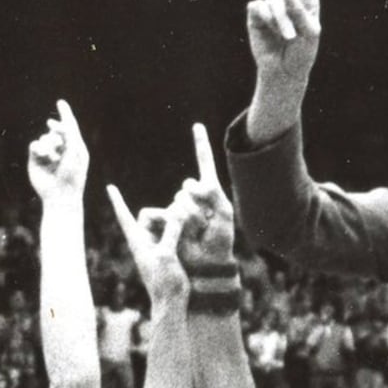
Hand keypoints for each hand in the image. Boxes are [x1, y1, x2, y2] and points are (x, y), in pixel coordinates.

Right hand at [27, 99, 88, 203]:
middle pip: (56, 130)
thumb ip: (68, 134)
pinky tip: (43, 156)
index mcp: (75, 148)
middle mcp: (62, 150)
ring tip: (53, 158)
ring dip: (49, 144)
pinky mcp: (36, 160)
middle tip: (52, 125)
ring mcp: (49, 154)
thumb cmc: (72, 175)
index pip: (70, 127)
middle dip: (56, 128)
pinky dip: (39, 148)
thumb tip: (54, 122)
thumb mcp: (74, 151)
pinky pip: (34, 145)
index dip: (65, 114)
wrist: (60, 195)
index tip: (61, 102)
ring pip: (44, 137)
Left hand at [106, 184, 187, 308]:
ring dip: (176, 222)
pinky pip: (174, 231)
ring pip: (165, 221)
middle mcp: (145, 240)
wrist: (172, 303)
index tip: (109, 186)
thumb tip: (177, 212)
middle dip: (165, 215)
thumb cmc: (165, 282)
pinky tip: (193, 232)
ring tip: (190, 230)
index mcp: (137, 241)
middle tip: (182, 223)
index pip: (124, 216)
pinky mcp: (169, 250)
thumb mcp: (167, 254)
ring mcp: (157, 245)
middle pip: (151, 214)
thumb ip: (171, 231)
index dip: (118, 200)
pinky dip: (182, 229)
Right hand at [173, 123, 237, 273]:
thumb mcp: (223, 213)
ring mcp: (178, 206)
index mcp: (209, 190)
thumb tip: (188, 184)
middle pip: (188, 188)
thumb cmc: (220, 239)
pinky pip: (164, 210)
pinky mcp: (168, 219)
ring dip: (191, 218)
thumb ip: (210, 193)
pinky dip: (172, 217)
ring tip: (198, 232)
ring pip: (179, 202)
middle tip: (207, 224)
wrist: (209, 261)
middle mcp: (192, 194)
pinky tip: (180, 230)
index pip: (204, 163)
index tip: (196, 125)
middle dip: (198, 206)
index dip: (200, 144)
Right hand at [245, 0, 321, 137]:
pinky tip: (269, 31)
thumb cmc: (302, 54)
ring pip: (273, 0)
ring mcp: (271, 6)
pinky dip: (266, 19)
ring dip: (280, 20)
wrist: (285, 72)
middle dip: (292, 8)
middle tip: (295, 31)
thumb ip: (301, 11)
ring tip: (286, 37)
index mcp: (308, 0)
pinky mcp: (256, 14)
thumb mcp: (311, 34)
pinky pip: (258, 7)